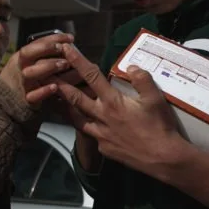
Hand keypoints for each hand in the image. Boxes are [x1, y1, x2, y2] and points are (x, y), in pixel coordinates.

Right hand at [0, 33, 74, 105]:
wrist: (8, 104)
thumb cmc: (28, 81)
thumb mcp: (33, 65)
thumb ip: (47, 57)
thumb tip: (69, 48)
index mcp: (23, 58)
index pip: (35, 43)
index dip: (53, 38)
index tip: (70, 38)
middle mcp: (20, 68)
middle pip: (27, 54)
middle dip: (46, 49)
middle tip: (64, 49)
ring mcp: (22, 83)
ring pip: (29, 73)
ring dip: (47, 67)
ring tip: (64, 64)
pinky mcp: (26, 100)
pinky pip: (32, 96)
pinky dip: (43, 91)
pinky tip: (55, 87)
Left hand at [56, 43, 188, 180]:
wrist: (162, 158)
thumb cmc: (160, 127)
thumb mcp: (156, 99)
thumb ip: (142, 80)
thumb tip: (131, 67)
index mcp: (113, 102)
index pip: (92, 77)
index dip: (78, 61)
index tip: (66, 50)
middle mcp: (103, 117)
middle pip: (75, 99)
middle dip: (60, 85)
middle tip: (46, 76)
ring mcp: (101, 135)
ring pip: (77, 120)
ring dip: (66, 109)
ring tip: (57, 102)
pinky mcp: (104, 149)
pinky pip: (92, 135)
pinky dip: (89, 127)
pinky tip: (90, 125)